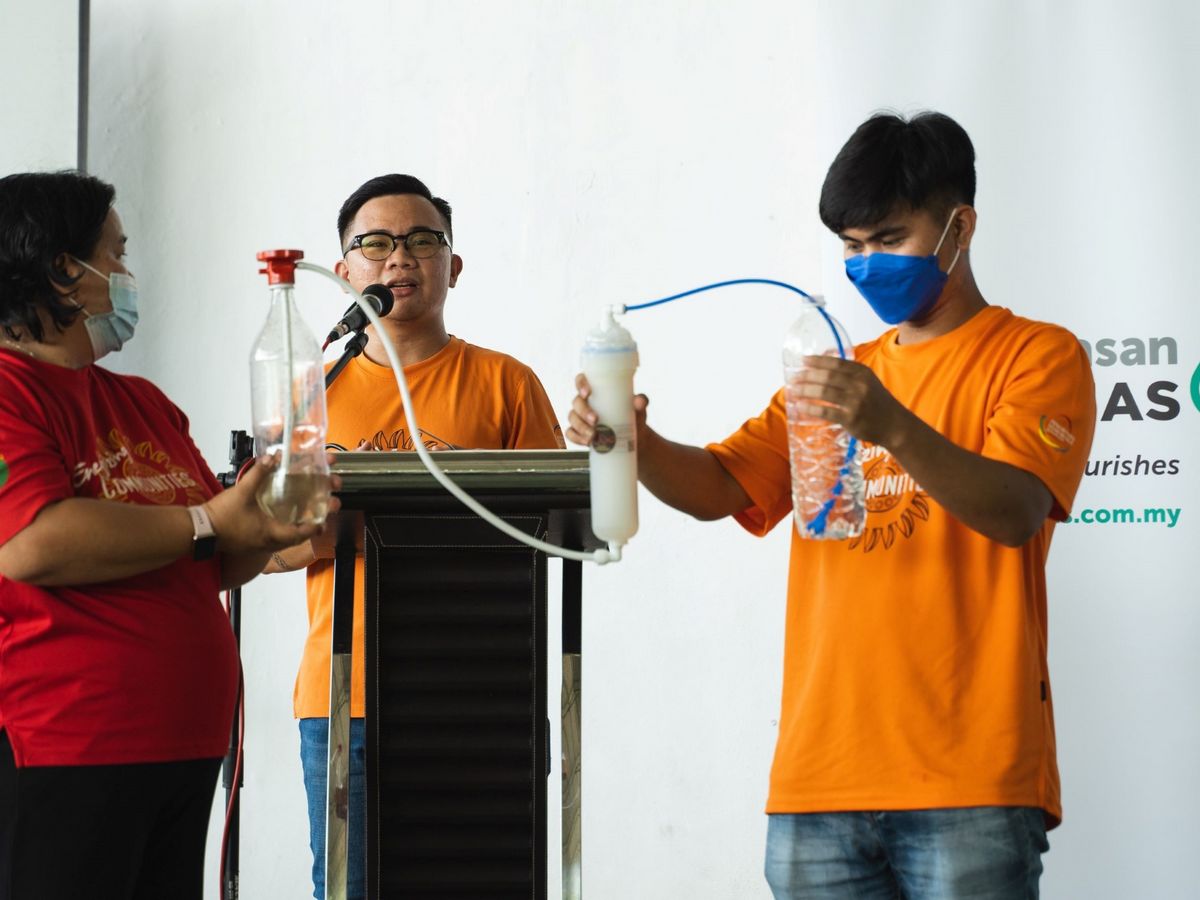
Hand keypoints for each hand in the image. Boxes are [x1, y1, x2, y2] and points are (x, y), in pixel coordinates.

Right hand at [207, 453, 342, 555]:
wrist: (198, 532)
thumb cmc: (222, 517)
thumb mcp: (242, 492)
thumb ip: (258, 473)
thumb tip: (272, 457)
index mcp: (272, 534)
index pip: (301, 533)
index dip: (315, 526)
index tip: (325, 519)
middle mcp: (270, 543)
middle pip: (297, 537)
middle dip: (312, 523)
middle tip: (324, 512)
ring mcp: (260, 546)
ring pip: (286, 539)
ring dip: (298, 527)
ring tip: (308, 515)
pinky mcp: (251, 544)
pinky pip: (274, 538)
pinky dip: (283, 529)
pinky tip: (282, 519)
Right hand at [565, 373, 648, 446]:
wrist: (634, 438)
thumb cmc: (634, 417)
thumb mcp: (639, 408)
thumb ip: (641, 402)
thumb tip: (639, 401)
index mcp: (596, 390)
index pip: (582, 380)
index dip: (581, 384)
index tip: (588, 393)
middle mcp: (585, 402)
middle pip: (576, 402)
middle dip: (583, 411)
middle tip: (595, 420)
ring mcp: (581, 417)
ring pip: (572, 418)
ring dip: (580, 427)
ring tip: (593, 435)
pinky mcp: (580, 432)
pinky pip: (571, 434)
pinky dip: (576, 438)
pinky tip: (587, 442)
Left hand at [788, 355, 909, 446]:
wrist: (894, 425)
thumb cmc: (877, 402)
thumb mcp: (868, 381)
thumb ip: (849, 373)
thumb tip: (821, 364)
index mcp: (863, 373)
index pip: (836, 363)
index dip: (817, 361)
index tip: (803, 361)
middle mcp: (860, 385)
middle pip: (827, 377)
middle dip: (807, 376)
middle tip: (794, 378)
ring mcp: (855, 402)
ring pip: (824, 392)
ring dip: (805, 390)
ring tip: (794, 390)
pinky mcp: (851, 419)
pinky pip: (826, 411)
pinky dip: (811, 408)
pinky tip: (801, 406)